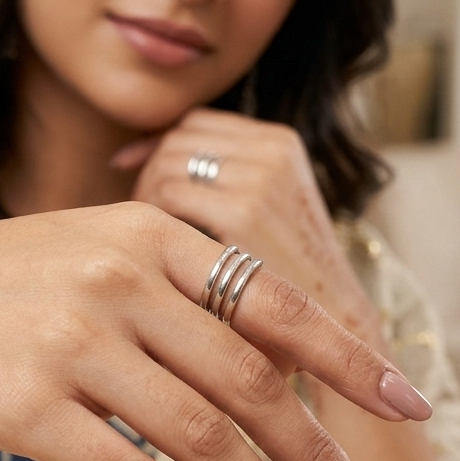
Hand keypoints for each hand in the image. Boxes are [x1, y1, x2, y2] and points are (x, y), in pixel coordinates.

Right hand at [0, 203, 430, 460]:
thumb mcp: (89, 249)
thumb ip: (174, 290)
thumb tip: (268, 364)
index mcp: (148, 233)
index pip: (274, 301)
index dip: (351, 359)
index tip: (406, 405)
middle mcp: (120, 279)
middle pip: (251, 380)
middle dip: (317, 452)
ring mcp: (74, 340)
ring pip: (203, 434)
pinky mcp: (30, 406)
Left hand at [114, 109, 384, 347]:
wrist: (338, 334)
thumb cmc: (277, 284)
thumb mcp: (253, 217)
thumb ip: (203, 182)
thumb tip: (121, 157)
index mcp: (278, 142)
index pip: (193, 125)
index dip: (155, 149)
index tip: (125, 173)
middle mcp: (272, 150)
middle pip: (175, 142)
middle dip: (147, 177)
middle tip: (134, 228)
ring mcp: (260, 177)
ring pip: (166, 167)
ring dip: (144, 203)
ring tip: (147, 250)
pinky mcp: (244, 213)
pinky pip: (167, 197)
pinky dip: (151, 227)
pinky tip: (156, 262)